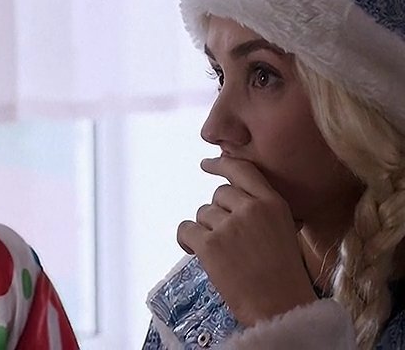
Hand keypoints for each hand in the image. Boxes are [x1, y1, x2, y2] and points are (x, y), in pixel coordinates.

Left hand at [176, 157, 316, 325]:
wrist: (281, 306)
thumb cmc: (284, 276)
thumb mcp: (284, 232)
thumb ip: (262, 211)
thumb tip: (238, 201)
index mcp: (273, 204)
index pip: (242, 171)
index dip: (221, 165)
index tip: (206, 164)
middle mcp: (250, 209)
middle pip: (218, 195)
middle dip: (218, 214)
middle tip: (229, 240)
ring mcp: (229, 225)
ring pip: (202, 213)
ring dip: (206, 230)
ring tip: (222, 254)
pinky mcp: (209, 244)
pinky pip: (186, 229)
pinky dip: (186, 240)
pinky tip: (196, 252)